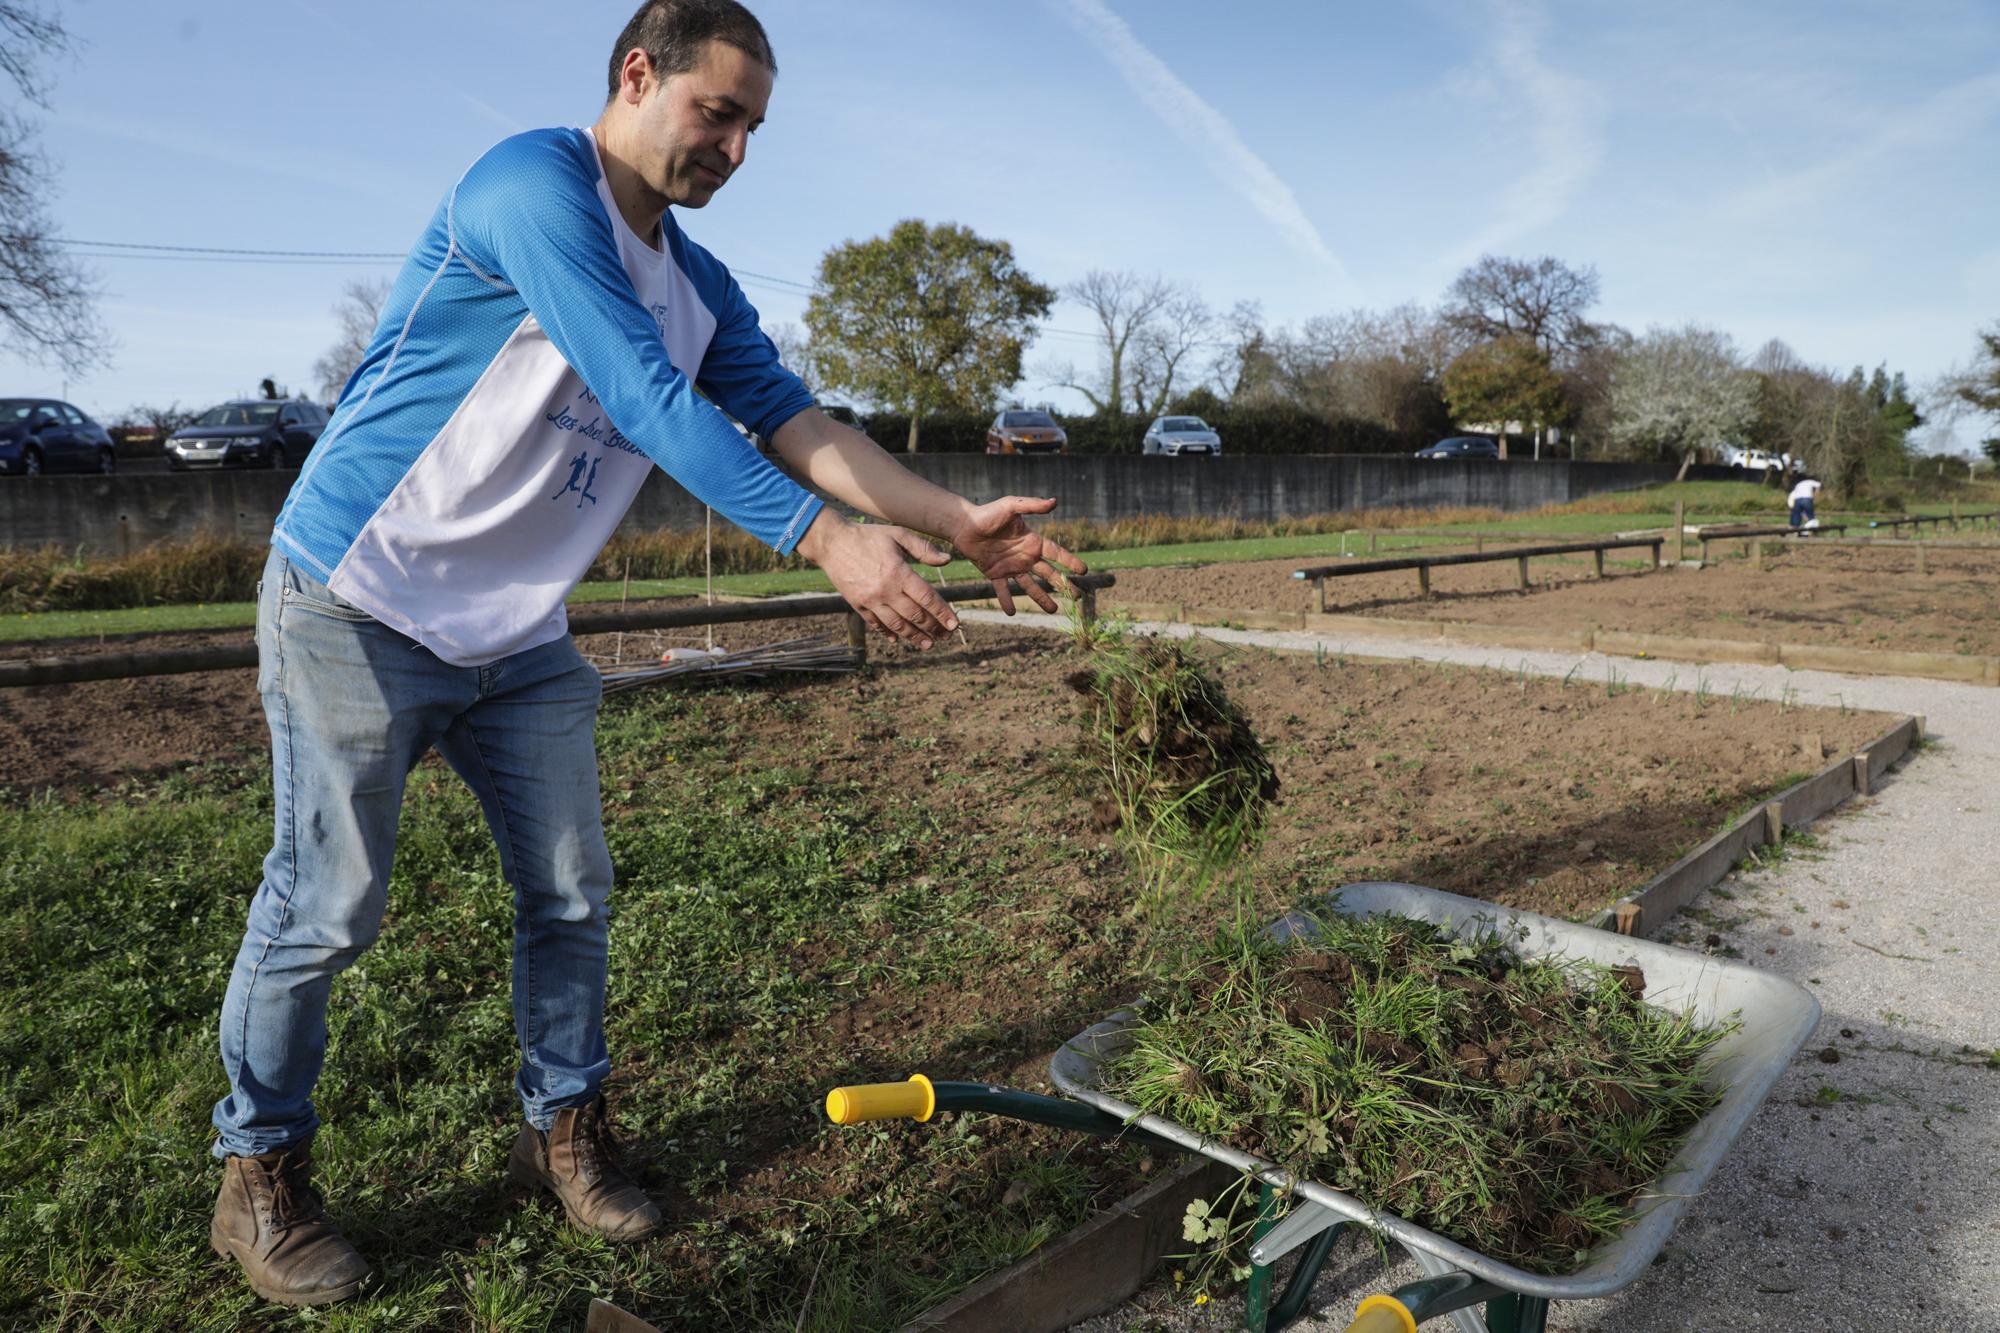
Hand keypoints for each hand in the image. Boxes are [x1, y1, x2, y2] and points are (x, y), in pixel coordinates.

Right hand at [796, 510, 957, 648]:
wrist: (832, 543)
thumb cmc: (868, 536)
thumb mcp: (897, 534)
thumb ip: (923, 548)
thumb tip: (947, 560)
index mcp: (898, 572)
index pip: (927, 598)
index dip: (942, 612)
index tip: (954, 624)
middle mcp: (886, 590)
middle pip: (915, 615)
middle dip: (933, 628)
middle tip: (946, 636)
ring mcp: (871, 600)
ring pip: (897, 625)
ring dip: (914, 636)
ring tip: (928, 644)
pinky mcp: (858, 605)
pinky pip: (876, 624)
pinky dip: (888, 633)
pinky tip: (898, 639)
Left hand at [947, 496, 1087, 613]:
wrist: (963, 525)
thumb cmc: (988, 513)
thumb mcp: (1011, 506)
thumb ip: (1032, 504)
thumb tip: (1054, 502)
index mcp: (1032, 541)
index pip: (1056, 553)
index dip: (1070, 561)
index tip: (1084, 571)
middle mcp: (1025, 556)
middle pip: (1049, 574)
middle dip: (1063, 585)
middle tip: (1077, 597)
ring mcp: (1011, 567)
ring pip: (1030, 586)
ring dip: (1041, 598)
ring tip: (1053, 611)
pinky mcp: (995, 574)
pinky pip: (1003, 590)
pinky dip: (1007, 601)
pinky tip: (1011, 613)